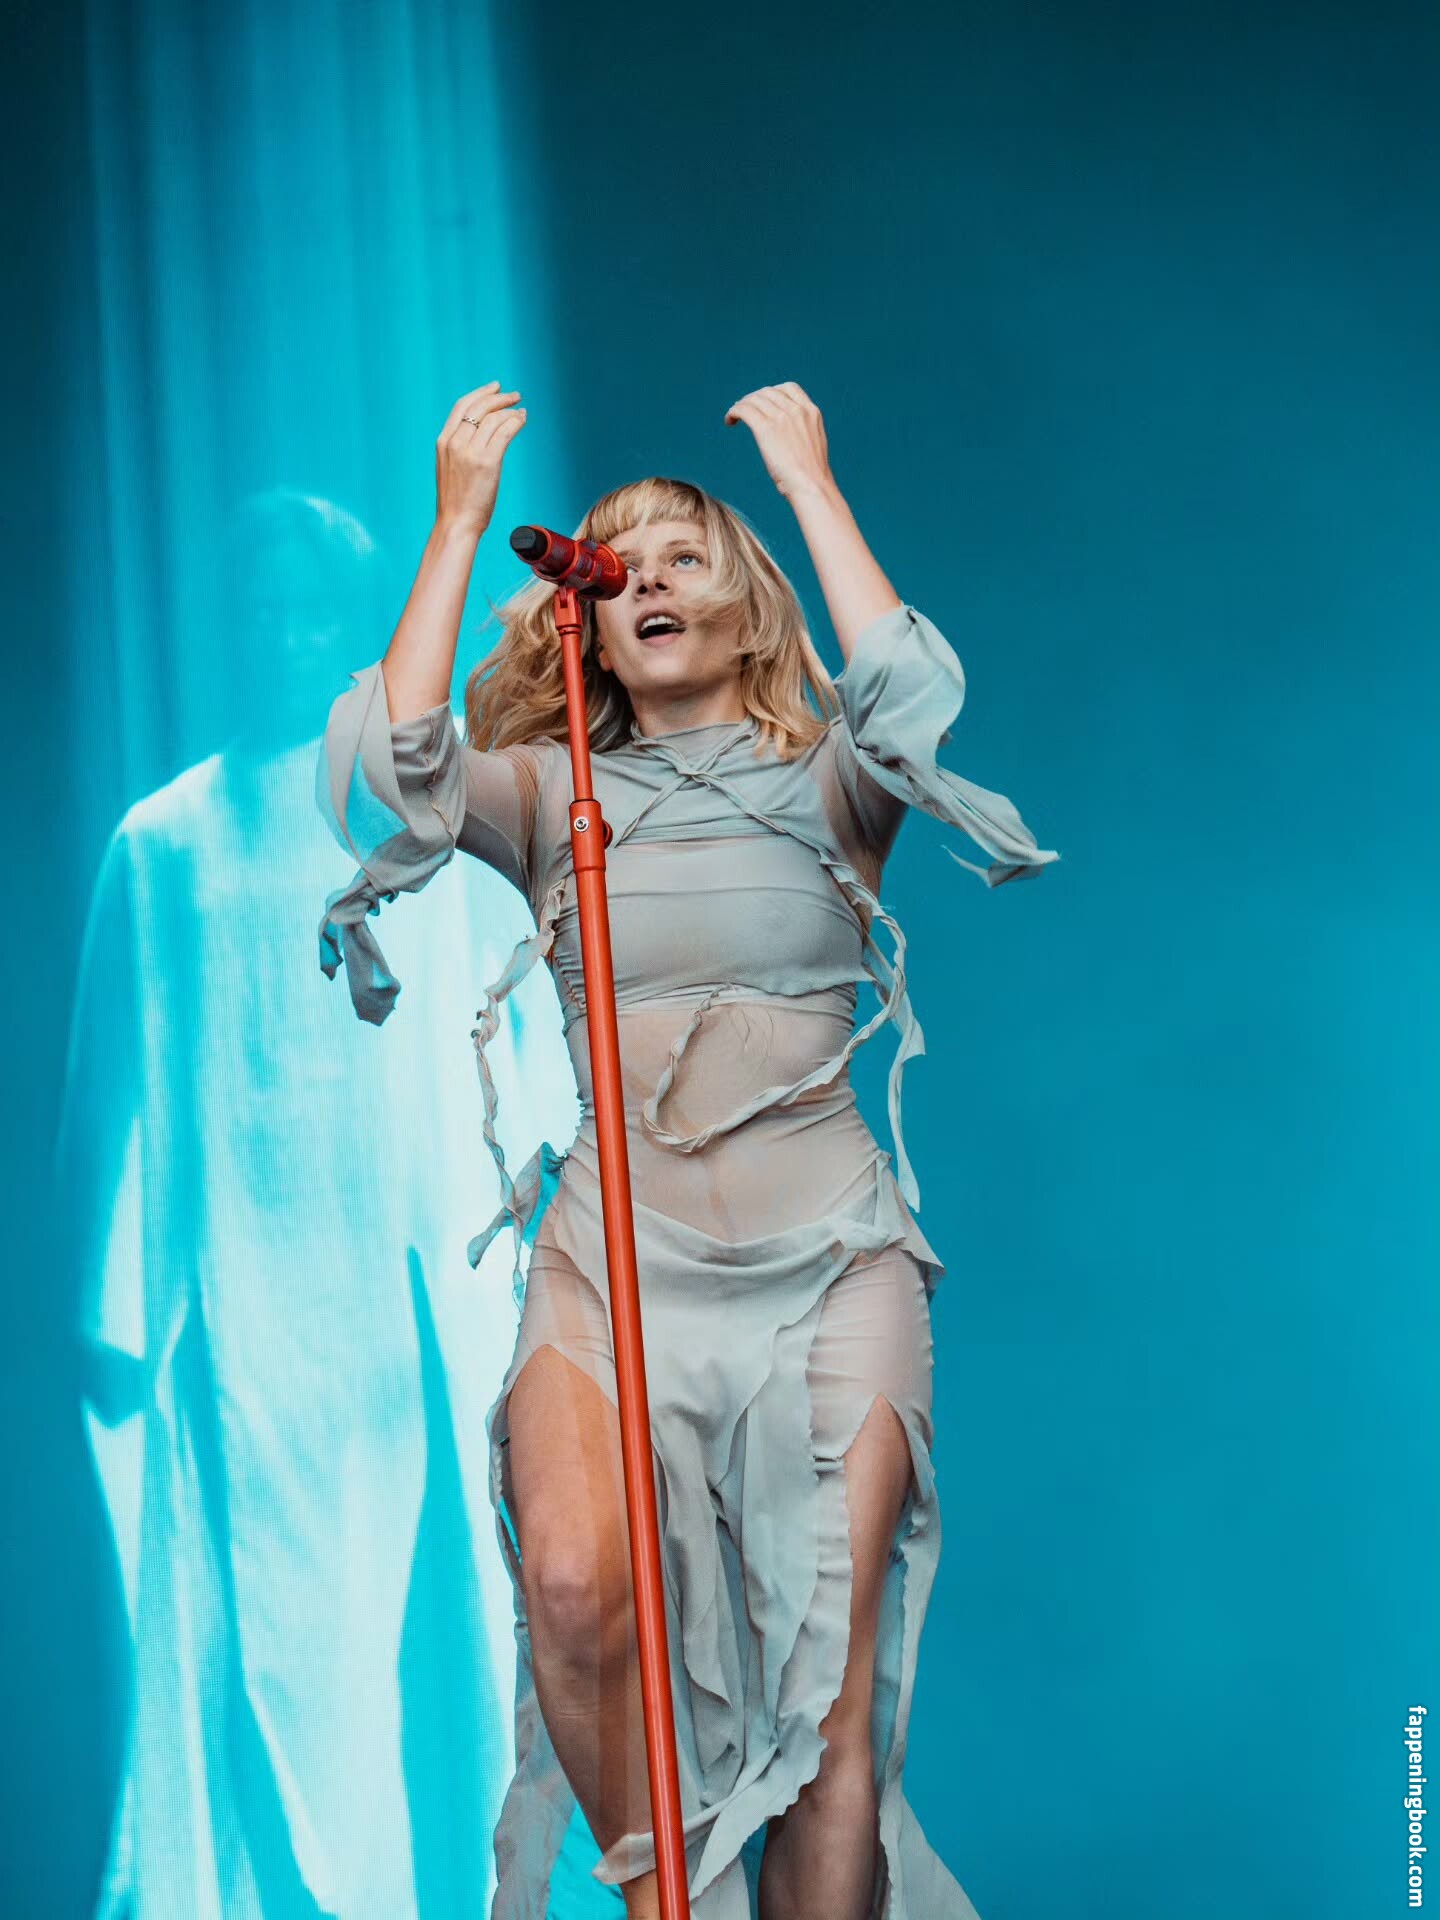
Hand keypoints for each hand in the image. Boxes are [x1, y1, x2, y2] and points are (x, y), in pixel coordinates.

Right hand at [435, 381, 526, 536]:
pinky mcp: (488, 462)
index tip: (495, 387)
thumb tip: (482, 436)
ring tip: (521, 411)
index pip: (462, 407)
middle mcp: (455, 442)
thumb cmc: (457, 501)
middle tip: (515, 396)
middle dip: (499, 398)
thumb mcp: (451, 468)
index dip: (481, 393)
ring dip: (511, 410)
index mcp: (444, 442)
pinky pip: (505, 432)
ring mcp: (470, 452)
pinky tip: (522, 420)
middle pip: (479, 407)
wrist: (457, 523)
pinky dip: (516, 422)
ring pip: (494, 418)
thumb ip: (461, 449)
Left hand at [724, 382, 834, 500]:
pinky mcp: (766, 428)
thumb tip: (788, 438)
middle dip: (753, 399)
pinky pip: (744, 410)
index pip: (788, 388)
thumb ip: (802, 432)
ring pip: (754, 400)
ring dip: (741, 405)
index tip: (763, 403)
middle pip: (767, 392)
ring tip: (734, 417)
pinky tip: (729, 421)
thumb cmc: (811, 476)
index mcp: (811, 412)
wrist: (811, 486)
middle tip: (744, 411)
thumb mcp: (813, 445)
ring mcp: (782, 417)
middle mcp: (796, 410)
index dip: (771, 393)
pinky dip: (734, 412)